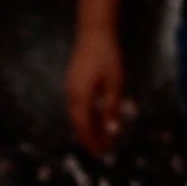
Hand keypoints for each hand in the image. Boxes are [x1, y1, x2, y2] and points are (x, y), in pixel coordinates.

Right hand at [65, 25, 126, 157]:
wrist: (94, 32)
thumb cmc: (107, 56)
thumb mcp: (115, 84)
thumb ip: (112, 107)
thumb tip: (112, 130)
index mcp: (80, 95)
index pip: (84, 125)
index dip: (92, 140)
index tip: (101, 154)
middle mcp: (71, 93)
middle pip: (79, 122)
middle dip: (90, 138)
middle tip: (102, 152)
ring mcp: (71, 87)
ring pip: (79, 114)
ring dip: (90, 127)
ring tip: (103, 139)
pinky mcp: (74, 81)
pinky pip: (79, 105)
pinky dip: (88, 116)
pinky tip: (98, 120)